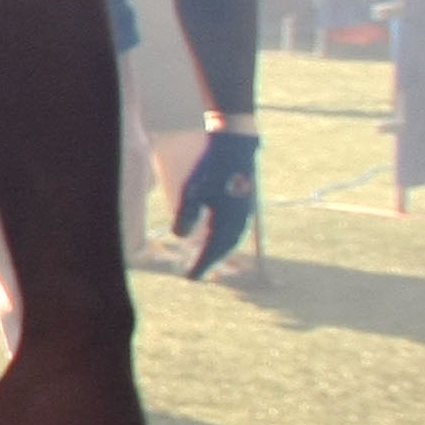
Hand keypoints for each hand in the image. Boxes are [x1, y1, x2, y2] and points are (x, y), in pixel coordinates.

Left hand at [171, 129, 256, 277]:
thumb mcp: (192, 191)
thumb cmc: (212, 168)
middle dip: (210, 261)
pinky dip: (226, 239)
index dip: (202, 264)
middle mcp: (240, 219)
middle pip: (225, 248)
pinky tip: (218, 239)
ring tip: (206, 260)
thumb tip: (180, 237)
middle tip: (196, 273)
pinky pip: (236, 229)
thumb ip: (187, 215)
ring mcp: (245, 212)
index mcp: (227, 219)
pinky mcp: (244, 204)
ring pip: (232, 239)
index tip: (190, 278)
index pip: (213, 249)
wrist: (235, 147)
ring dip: (219, 252)